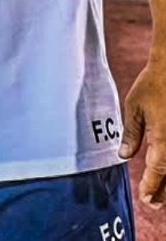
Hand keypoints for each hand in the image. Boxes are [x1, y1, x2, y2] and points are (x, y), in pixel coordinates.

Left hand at [119, 60, 165, 208]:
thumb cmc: (153, 84)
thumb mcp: (135, 107)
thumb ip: (132, 134)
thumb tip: (124, 156)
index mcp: (163, 138)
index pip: (158, 171)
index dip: (151, 186)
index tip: (145, 199)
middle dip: (164, 191)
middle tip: (153, 202)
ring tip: (161, 194)